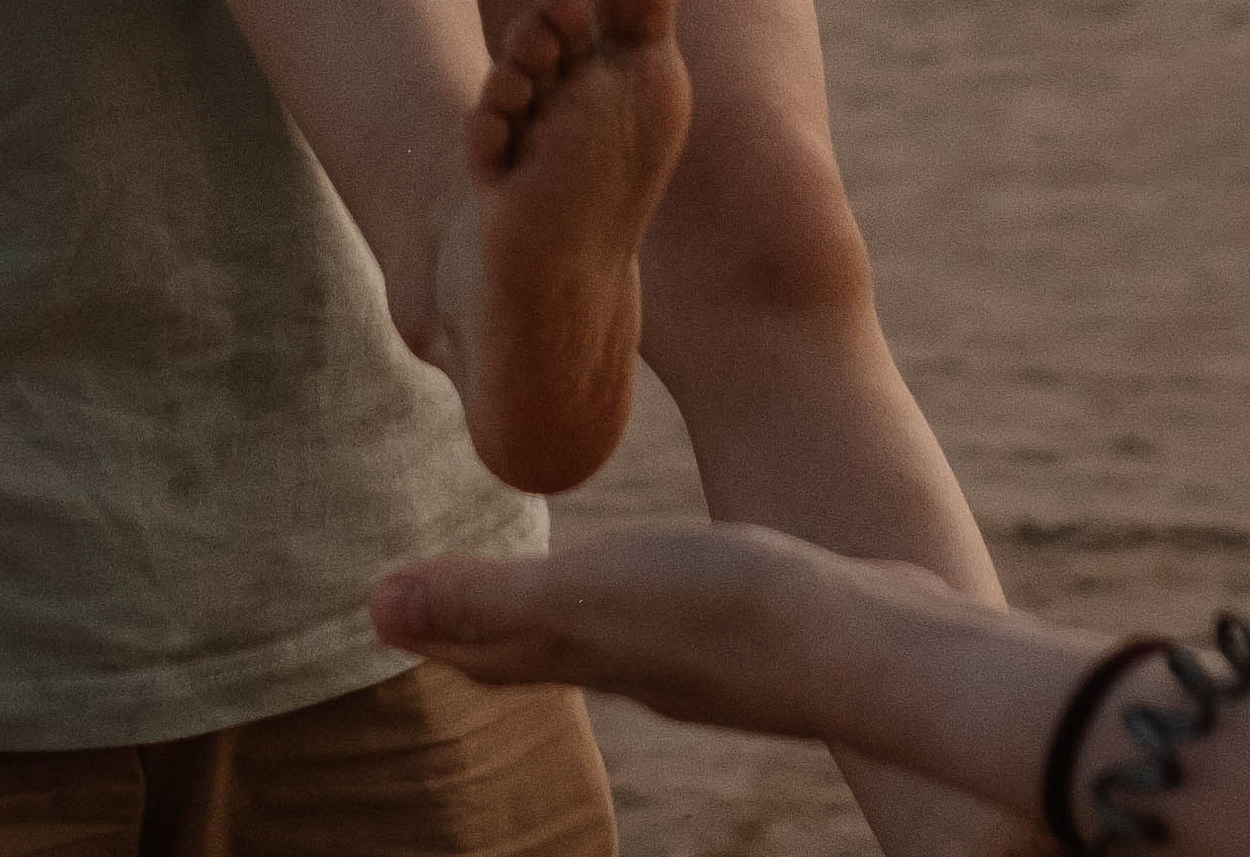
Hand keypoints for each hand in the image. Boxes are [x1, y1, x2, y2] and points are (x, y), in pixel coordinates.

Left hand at [371, 526, 868, 735]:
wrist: (876, 648)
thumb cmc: (731, 614)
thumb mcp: (592, 596)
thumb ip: (487, 600)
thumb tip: (374, 606)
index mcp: (591, 650)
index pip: (490, 651)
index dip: (437, 631)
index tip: (388, 609)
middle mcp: (639, 662)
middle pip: (541, 650)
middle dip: (485, 628)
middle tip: (441, 605)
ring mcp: (704, 654)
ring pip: (609, 634)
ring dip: (565, 615)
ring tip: (548, 598)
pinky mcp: (760, 627)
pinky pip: (674, 612)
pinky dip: (642, 596)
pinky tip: (668, 588)